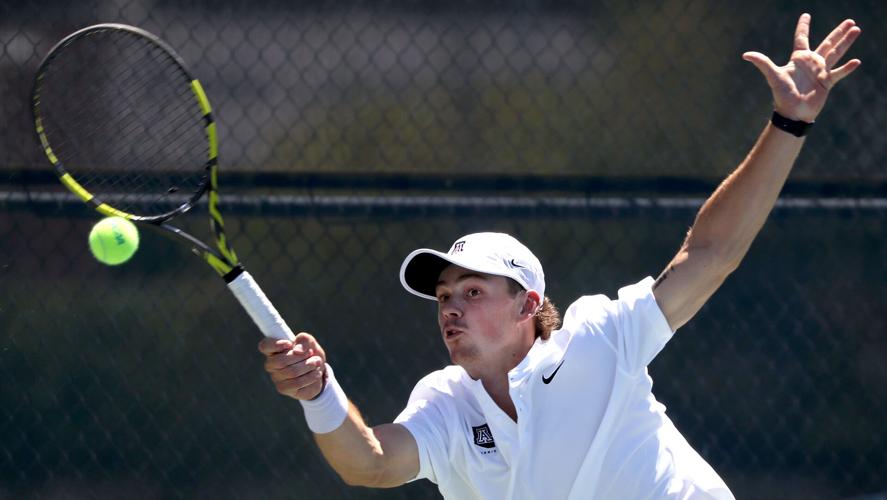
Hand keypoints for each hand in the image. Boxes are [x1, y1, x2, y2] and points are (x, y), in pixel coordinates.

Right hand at [259, 332, 326, 399]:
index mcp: (274, 349)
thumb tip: (297, 350)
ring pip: (292, 372)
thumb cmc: (309, 353)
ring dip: (309, 366)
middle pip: (281, 361)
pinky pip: (298, 383)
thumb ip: (304, 340)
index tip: (290, 343)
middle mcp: (271, 364)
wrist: (318, 370)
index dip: (276, 344)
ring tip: (317, 362)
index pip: (265, 346)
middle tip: (312, 354)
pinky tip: (316, 373)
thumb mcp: (310, 342)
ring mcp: (276, 378)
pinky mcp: (284, 389)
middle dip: (301, 357)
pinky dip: (311, 376)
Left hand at [743, 13, 860, 122]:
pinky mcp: (827, 83)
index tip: (806, 15)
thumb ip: (762, 63)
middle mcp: (811, 63)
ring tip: (857, 30)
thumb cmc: (782, 95)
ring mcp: (820, 72)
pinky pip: (839, 73)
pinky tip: (856, 61)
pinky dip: (847, 68)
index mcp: (798, 59)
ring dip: (846, 42)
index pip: (801, 38)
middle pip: (827, 43)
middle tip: (850, 21)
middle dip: (838, 32)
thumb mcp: (773, 76)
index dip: (803, 26)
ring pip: (836, 53)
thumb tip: (745, 54)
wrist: (793, 113)